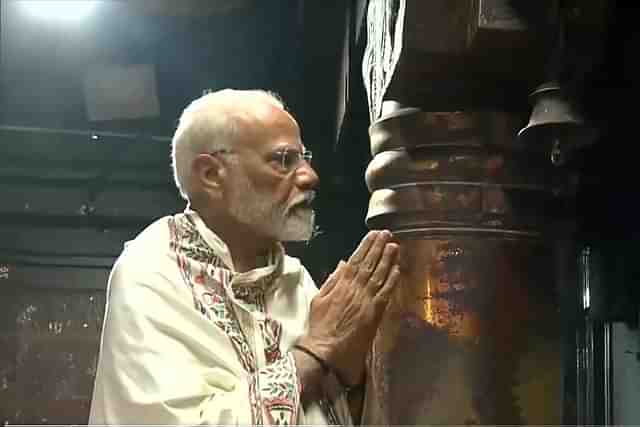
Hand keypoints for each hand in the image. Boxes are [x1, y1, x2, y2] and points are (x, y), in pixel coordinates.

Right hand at [297, 230, 400, 385]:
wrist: (324, 349)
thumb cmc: (319, 326)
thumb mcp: (319, 298)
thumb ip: (332, 280)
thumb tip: (343, 263)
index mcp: (341, 284)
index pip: (356, 260)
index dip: (366, 246)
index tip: (373, 235)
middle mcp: (355, 289)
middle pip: (370, 264)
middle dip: (379, 247)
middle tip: (387, 234)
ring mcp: (366, 300)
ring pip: (380, 275)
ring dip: (388, 259)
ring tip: (394, 245)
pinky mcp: (375, 313)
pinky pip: (386, 293)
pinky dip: (392, 280)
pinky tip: (397, 269)